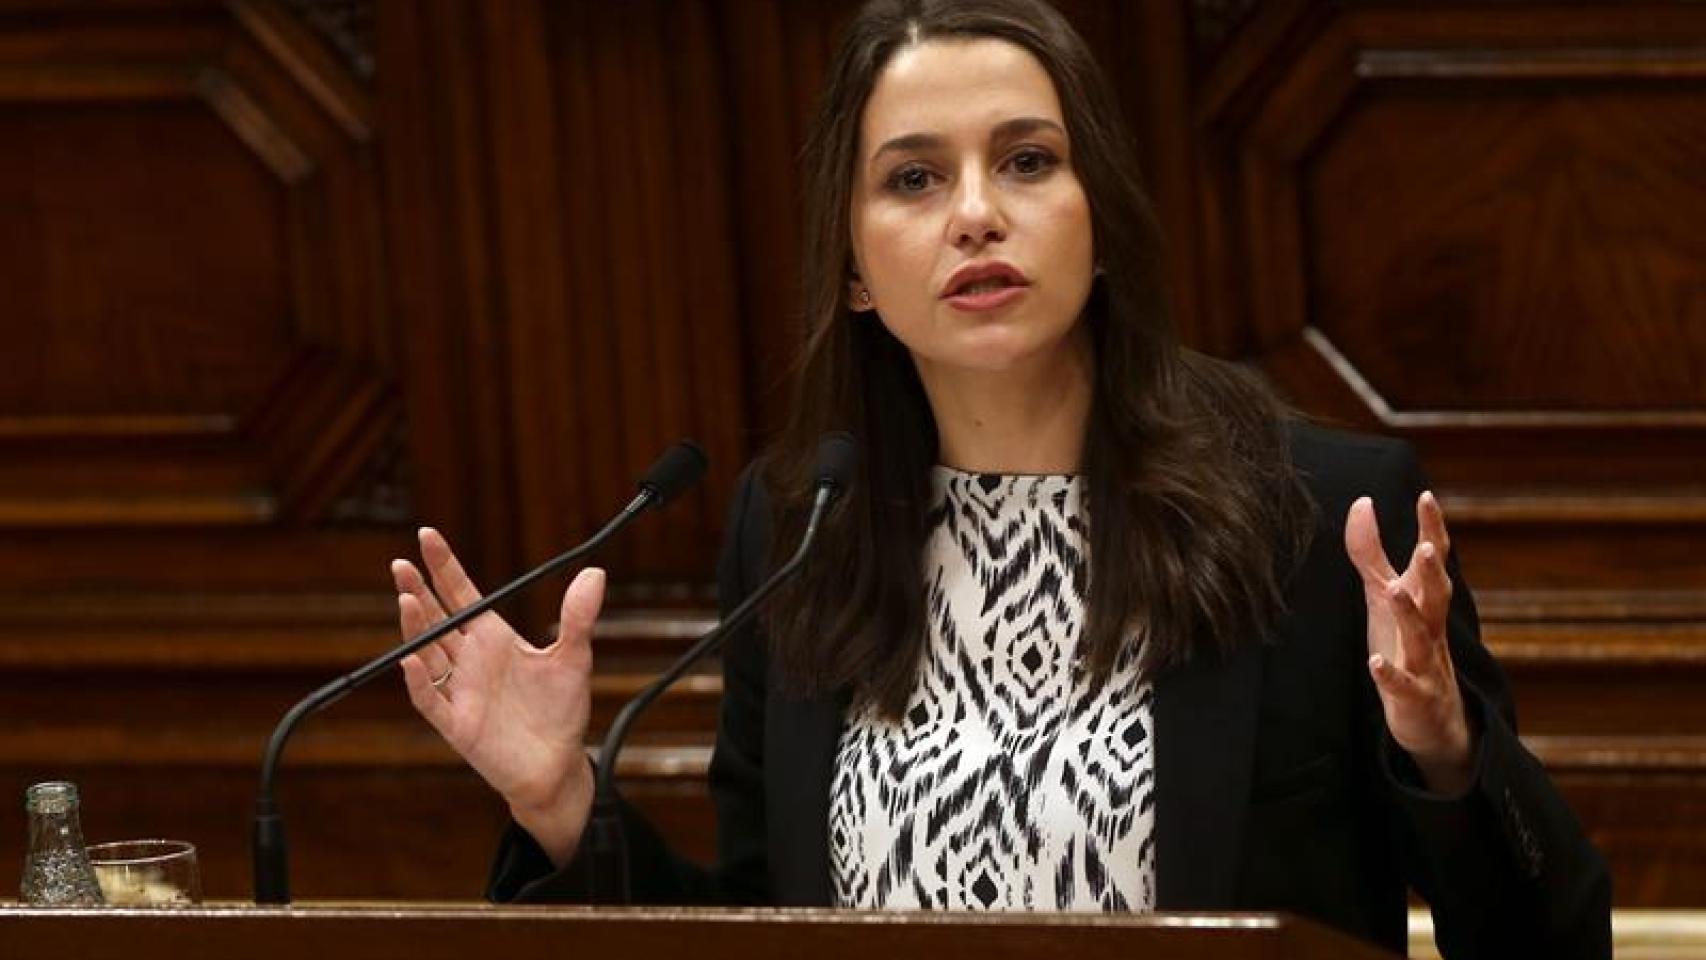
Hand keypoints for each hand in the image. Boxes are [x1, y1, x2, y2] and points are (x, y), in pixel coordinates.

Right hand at [394, 527, 602, 864]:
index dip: (443, 567)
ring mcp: (460, 690)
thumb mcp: (574, 657)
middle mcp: (470, 660)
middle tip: (401, 562)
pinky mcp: (457, 723)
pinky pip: (431, 700)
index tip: (427, 536)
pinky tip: (413, 659)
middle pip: (436, 618)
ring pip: (427, 651)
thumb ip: (578, 617)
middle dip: (417, 590)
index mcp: (493, 639)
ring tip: (407, 597)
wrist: (558, 764)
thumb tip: (595, 573)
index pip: (461, 595)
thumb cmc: (562, 710)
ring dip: (415, 627)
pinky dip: (420, 681)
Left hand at [1344, 491, 1473, 794]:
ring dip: (1409, 614)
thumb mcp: (1384, 594)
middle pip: (1437, 596)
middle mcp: (1430, 627)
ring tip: (1395, 591)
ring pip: (1421, 636)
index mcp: (1425, 600)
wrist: (1431, 715)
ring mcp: (1425, 663)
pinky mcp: (1412, 696)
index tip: (1428, 496)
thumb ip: (1370, 552)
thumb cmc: (1404, 643)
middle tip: (1428, 547)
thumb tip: (1362, 502)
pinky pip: (1403, 685)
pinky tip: (1375, 664)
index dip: (1432, 529)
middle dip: (1433, 572)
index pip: (1433, 560)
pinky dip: (1390, 676)